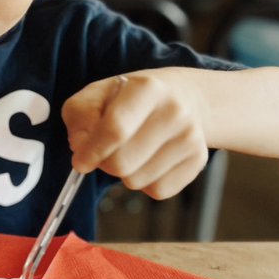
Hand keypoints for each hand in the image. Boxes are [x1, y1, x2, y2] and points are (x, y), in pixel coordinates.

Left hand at [62, 71, 208, 199]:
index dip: (92, 152)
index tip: (80, 162)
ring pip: (137, 181)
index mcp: (147, 88)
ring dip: (125, 173)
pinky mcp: (198, 160)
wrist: (181, 97)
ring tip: (131, 151)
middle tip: (106, 152)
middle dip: (104, 164)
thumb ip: (80, 117)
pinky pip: (158, 191)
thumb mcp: (97, 95)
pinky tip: (149, 161)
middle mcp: (175, 111)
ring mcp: (191, 137)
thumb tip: (80, 148)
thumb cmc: (129, 99)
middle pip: (122, 163)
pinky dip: (145, 183)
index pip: (115, 130)